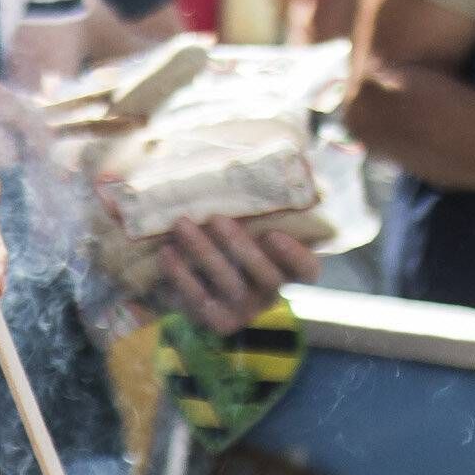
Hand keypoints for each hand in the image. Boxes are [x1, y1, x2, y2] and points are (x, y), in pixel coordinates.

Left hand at [141, 215, 320, 334]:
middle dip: (240, 247)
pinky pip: (199, 299)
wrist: (196, 278)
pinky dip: (181, 275)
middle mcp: (271, 293)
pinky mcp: (217, 320)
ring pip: (230, 285)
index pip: (307, 270)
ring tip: (181, 225)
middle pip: (266, 277)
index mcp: (287, 269)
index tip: (273, 234)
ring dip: (204, 253)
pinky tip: (168, 251)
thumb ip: (255, 205)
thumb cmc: (227, 238)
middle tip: (216, 219)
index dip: (295, 256)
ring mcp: (245, 311)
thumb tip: (258, 155)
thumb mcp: (246, 222)